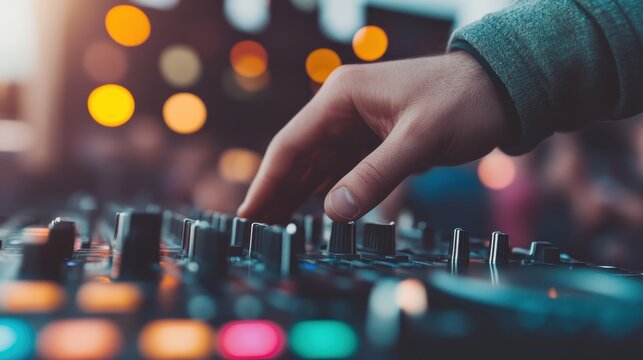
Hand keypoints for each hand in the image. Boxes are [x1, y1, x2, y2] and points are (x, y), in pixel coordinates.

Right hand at [238, 51, 507, 222]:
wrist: (501, 89)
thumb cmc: (463, 102)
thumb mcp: (420, 139)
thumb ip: (375, 176)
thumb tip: (331, 213)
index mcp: (342, 96)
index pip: (292, 143)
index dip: (267, 182)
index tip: (247, 215)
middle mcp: (342, 108)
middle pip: (298, 156)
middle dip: (276, 193)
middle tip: (253, 231)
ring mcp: (357, 124)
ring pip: (317, 165)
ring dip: (297, 195)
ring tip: (275, 227)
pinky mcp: (374, 140)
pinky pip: (341, 169)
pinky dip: (327, 191)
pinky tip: (313, 211)